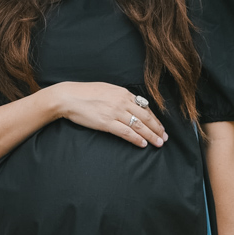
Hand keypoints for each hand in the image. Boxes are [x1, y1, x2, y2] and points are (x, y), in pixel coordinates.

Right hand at [52, 82, 167, 147]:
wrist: (69, 97)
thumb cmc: (85, 93)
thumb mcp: (107, 90)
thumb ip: (120, 97)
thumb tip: (130, 105)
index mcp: (123, 93)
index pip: (145, 107)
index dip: (154, 119)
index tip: (160, 127)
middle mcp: (122, 102)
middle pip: (145, 117)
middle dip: (157, 129)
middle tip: (164, 138)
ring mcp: (115, 112)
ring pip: (139, 125)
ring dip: (151, 135)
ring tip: (158, 143)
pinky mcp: (107, 122)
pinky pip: (126, 132)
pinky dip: (136, 139)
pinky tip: (143, 144)